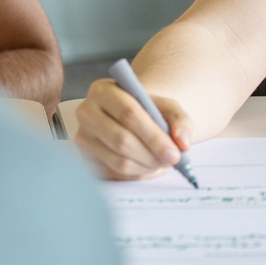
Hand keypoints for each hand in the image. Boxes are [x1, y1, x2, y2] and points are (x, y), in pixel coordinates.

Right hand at [75, 78, 194, 179]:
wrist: (128, 116)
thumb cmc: (147, 109)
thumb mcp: (167, 106)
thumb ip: (180, 121)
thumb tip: (182, 142)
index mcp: (103, 90)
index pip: (129, 114)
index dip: (154, 136)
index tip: (174, 152)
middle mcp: (87, 112)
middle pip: (121, 140)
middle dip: (152, 155)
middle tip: (171, 161)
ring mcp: (82, 137)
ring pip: (117, 161)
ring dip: (146, 166)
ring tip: (161, 163)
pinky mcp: (84, 158)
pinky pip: (113, 173)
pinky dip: (136, 173)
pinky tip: (148, 166)